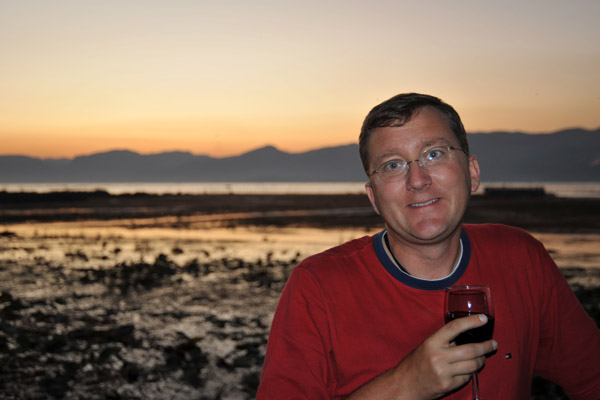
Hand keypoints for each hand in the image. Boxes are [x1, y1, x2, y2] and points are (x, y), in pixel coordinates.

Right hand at [348, 314, 496, 399]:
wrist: (405, 385)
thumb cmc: (415, 363)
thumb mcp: (426, 346)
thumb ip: (444, 341)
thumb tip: (466, 335)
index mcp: (432, 342)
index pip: (455, 327)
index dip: (471, 321)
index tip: (483, 318)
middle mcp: (438, 356)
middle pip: (471, 349)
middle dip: (486, 346)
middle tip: (493, 344)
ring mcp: (444, 372)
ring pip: (473, 364)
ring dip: (481, 360)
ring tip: (482, 358)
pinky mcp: (448, 385)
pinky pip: (467, 377)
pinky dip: (470, 373)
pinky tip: (467, 370)